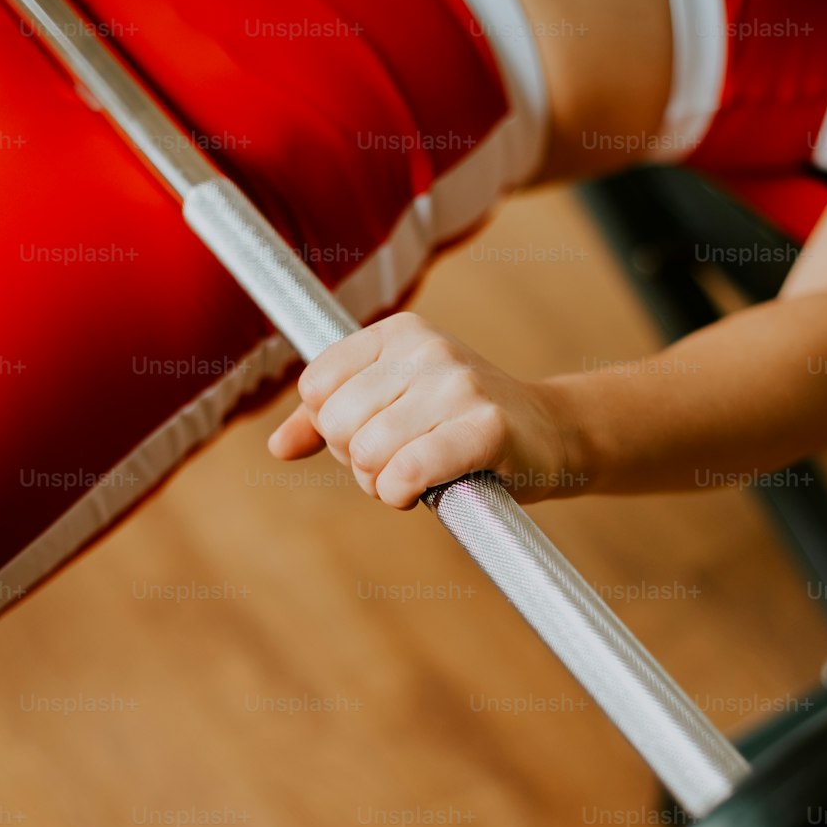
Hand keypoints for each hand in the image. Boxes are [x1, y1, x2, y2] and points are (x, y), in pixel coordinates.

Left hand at [267, 311, 577, 508]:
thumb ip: (328, 421)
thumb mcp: (394, 406)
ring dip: (382, 485)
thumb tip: (277, 447)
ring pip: (368, 452)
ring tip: (416, 477)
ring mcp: (459, 385)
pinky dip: (401, 493)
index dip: (333, 428)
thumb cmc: (461, 424)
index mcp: (399, 332)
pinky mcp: (486, 428)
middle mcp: (428, 348)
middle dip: (358, 460)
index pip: (317, 386)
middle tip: (399, 463)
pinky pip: (408, 471)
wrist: (550, 435)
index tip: (374, 435)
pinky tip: (421, 494)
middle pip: (339, 423)